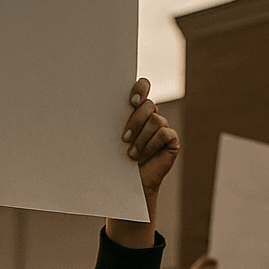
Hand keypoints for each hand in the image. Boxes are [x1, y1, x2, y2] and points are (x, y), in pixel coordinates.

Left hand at [122, 78, 179, 202]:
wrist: (127, 182)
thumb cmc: (116, 158)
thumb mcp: (112, 137)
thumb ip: (113, 120)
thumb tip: (96, 105)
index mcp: (136, 109)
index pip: (143, 86)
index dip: (141, 88)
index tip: (132, 101)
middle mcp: (151, 115)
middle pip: (149, 105)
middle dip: (136, 121)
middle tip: (124, 138)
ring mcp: (163, 127)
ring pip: (156, 120)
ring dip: (141, 139)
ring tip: (131, 154)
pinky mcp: (172, 140)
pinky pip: (164, 134)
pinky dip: (151, 146)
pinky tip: (143, 156)